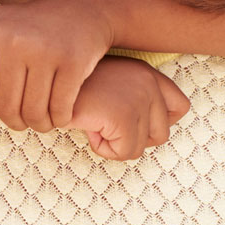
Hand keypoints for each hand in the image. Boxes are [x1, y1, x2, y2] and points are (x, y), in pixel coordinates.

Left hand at [0, 0, 115, 132]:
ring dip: (38, 125)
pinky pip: (60, 108)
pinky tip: (59, 116)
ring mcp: (46, 52)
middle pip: (7, 106)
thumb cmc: (29, 24)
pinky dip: (60, 119)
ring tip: (40, 122)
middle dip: (15, 121)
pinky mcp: (73, 63)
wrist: (82, 11)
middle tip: (23, 121)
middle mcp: (16, 42)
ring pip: (34, 112)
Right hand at [66, 57, 190, 160]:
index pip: (180, 107)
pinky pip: (123, 153)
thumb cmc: (71, 88)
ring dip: (113, 143)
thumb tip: (150, 134)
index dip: (158, 123)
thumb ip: (132, 99)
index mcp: (146, 72)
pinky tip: (88, 128)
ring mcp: (138, 98)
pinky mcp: (123, 115)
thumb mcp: (109, 85)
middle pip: (161, 134)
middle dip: (132, 138)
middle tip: (105, 125)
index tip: (132, 123)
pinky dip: (102, 149)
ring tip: (93, 122)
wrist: (45, 83)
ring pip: (139, 148)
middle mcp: (148, 82)